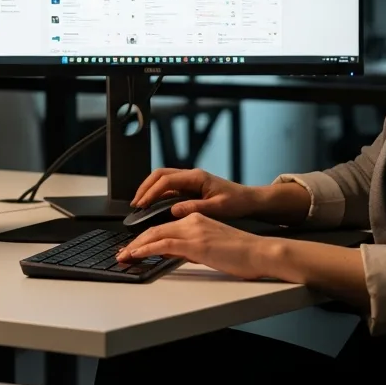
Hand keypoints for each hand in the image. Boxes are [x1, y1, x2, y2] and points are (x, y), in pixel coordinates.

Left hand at [116, 213, 278, 279]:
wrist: (261, 253)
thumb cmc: (242, 254)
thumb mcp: (211, 248)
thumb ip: (191, 248)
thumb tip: (174, 255)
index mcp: (196, 219)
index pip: (163, 227)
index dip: (144, 238)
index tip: (132, 248)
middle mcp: (192, 220)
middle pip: (155, 229)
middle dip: (134, 242)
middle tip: (122, 253)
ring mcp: (193, 230)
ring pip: (155, 235)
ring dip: (135, 246)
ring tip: (123, 256)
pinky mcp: (195, 243)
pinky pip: (163, 244)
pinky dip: (146, 249)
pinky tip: (137, 255)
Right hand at [131, 167, 260, 220]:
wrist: (249, 200)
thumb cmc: (237, 202)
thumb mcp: (218, 208)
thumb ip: (195, 208)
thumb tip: (174, 210)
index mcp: (197, 177)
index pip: (166, 179)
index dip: (151, 191)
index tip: (142, 203)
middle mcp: (191, 175)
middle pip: (160, 174)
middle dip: (145, 187)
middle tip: (136, 203)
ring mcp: (190, 179)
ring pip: (162, 178)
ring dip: (149, 188)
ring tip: (140, 203)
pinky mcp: (190, 186)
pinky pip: (169, 185)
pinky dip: (157, 192)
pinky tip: (153, 204)